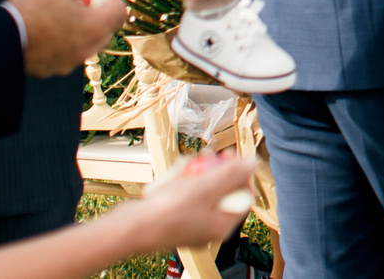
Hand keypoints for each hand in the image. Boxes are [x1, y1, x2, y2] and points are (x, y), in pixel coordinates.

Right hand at [5, 0, 127, 75]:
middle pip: (105, 29)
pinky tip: (44, 32)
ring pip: (86, 42)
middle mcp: (88, 48)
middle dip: (95, 14)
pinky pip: (67, 53)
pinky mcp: (54, 69)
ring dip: (79, 29)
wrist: (0, 42)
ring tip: (56, 16)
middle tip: (75, 2)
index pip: (120, 11)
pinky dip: (63, 43)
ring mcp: (71, 62)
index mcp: (96, 27)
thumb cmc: (31, 12)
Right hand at [110, 151, 258, 251]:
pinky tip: (171, 176)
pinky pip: (182, 196)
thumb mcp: (206, 187)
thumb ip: (232, 174)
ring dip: (193, 174)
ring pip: (199, 191)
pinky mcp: (172, 219)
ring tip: (183, 165)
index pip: (242, 196)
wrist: (130, 229)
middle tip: (205, 155)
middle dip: (212, 170)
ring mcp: (189, 224)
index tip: (229, 156)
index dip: (239, 173)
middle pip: (220, 192)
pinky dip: (179, 183)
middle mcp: (207, 228)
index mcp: (221, 225)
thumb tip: (253, 164)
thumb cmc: (169, 211)